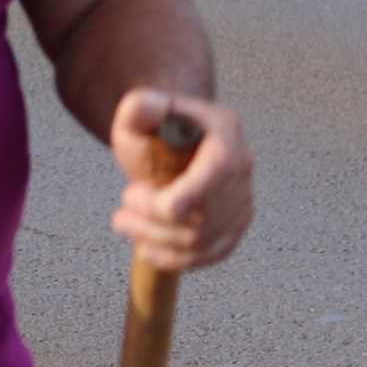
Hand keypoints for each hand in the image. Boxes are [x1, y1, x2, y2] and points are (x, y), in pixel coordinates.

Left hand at [110, 88, 253, 272]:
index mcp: (225, 132)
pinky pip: (211, 254)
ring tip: (125, 221)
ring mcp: (242, 200)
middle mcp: (242, 167)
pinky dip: (177, 259)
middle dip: (157, 217)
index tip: (164, 207)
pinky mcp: (234, 227)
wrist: (169, 148)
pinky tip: (148, 250)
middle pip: (207, 212)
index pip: (220, 168)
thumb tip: (150, 106)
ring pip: (204, 239)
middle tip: (124, 206)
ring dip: (157, 238)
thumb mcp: (139, 112)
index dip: (195, 192)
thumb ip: (139, 106)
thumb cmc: (156, 131)